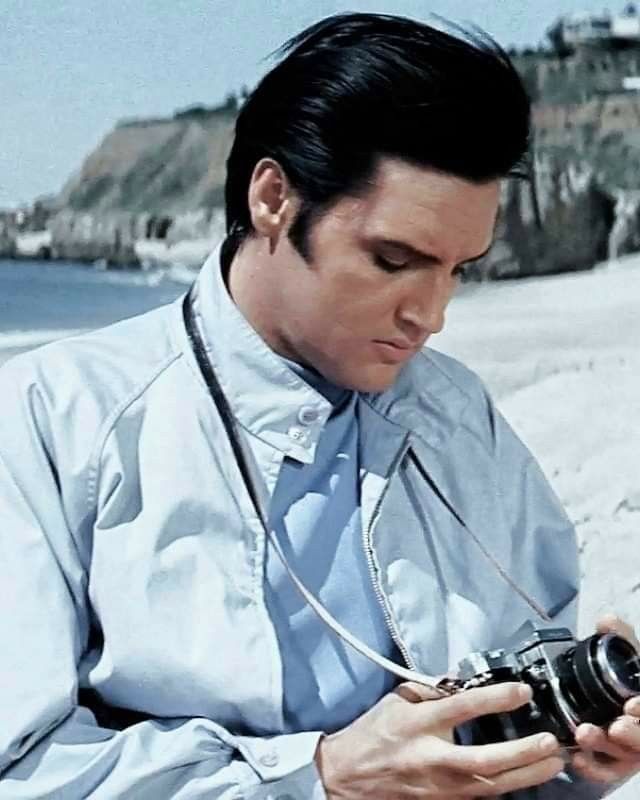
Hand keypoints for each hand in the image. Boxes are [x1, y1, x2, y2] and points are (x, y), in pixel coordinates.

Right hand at [315, 680, 562, 798]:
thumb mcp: (397, 700)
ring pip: (488, 785)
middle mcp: (429, 758)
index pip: (460, 708)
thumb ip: (431, 689)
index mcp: (416, 724)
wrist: (346, 777)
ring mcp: (438, 787)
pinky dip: (506, 787)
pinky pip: (480, 796)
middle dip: (520, 753)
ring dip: (525, 775)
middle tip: (549, 741)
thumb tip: (463, 680)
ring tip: (553, 761)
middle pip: (482, 760)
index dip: (493, 699)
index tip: (522, 691)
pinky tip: (528, 778)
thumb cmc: (372, 733)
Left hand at [571, 615, 639, 784]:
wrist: (617, 702)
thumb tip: (607, 620)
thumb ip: (622, 637)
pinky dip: (592, 768)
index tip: (631, 704)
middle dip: (632, 735)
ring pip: (623, 756)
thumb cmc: (630, 678)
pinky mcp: (614, 764)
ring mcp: (630, 749)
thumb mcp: (631, 655)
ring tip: (585, 734)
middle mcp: (639, 726)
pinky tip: (577, 759)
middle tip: (615, 727)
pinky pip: (605, 772)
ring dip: (605, 746)